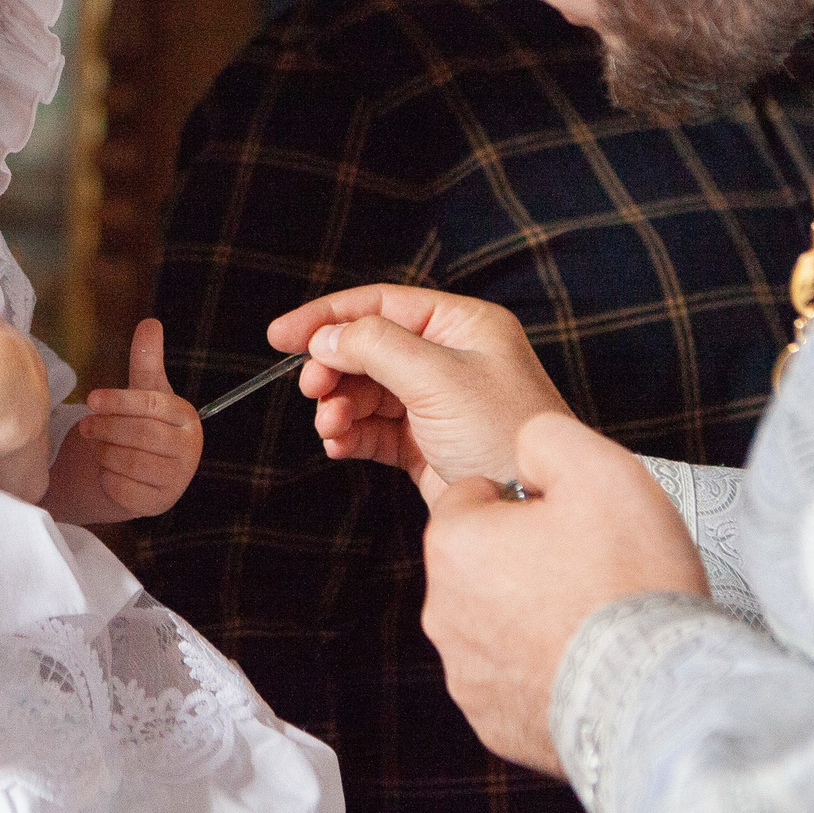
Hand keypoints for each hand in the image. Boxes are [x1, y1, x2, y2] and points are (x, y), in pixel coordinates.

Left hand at [74, 320, 202, 517]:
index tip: (92, 399)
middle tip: (85, 426)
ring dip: (106, 454)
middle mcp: (188, 449)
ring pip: (129, 463)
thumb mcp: (145, 393)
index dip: (119, 401)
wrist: (142, 473)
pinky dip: (108, 479)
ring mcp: (176, 479)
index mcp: (186, 417)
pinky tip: (108, 471)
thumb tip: (151, 323)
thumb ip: (146, 361)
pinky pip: (123, 489)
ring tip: (102, 447)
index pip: (151, 405)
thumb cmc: (143, 425)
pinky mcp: (158, 504)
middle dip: (107, 429)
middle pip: (140, 435)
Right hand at [269, 284, 571, 495]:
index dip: (328, 317)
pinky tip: (339, 444)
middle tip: (314, 390)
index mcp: (462, 326)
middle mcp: (448, 358)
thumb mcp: (439, 378)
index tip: (281, 336)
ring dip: (339, 406)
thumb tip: (326, 337)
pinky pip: (372, 428)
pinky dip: (350, 434)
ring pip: (364, 391)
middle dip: (333, 369)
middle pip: (366, 348)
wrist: (532, 509)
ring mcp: (435, 402)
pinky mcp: (424, 444)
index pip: (381, 304)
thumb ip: (376, 347)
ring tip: (332, 427)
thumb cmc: (504, 435)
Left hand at [420, 414, 706, 773]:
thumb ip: (546, 437)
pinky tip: (585, 663)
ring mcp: (465, 672)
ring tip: (592, 617)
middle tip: (588, 568)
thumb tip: (525, 445)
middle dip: (524, 559)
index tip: (571, 522)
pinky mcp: (491, 720)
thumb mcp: (599, 468)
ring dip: (531, 614)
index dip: (527, 502)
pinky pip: (510, 679)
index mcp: (454, 544)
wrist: (657, 693)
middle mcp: (441, 611)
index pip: (473, 497)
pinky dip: (540, 669)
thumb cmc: (628, 580)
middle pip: (481, 561)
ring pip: (494, 620)